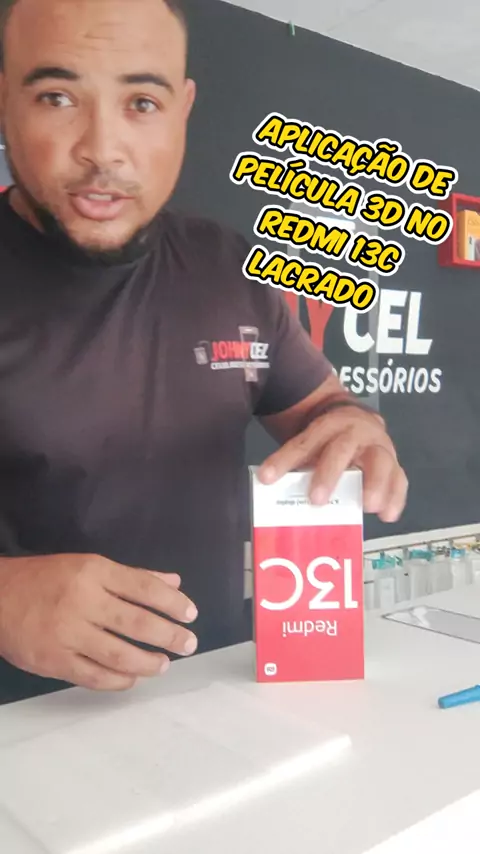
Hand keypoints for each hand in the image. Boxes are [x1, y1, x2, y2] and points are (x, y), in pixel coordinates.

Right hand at [0, 554, 197, 690]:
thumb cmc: (47, 578)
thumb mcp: (89, 565)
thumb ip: (133, 576)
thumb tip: (173, 583)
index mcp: (94, 572)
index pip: (144, 587)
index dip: (172, 602)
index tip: (191, 613)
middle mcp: (83, 601)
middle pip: (137, 622)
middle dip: (169, 635)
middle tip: (188, 644)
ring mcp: (67, 633)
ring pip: (118, 654)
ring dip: (148, 662)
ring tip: (164, 664)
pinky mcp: (54, 661)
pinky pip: (94, 676)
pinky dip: (118, 680)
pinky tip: (132, 678)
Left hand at [258, 406, 407, 522]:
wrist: (357, 419)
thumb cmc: (327, 441)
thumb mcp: (309, 444)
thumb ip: (295, 464)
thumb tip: (269, 490)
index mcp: (325, 427)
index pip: (302, 444)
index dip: (283, 461)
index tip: (267, 479)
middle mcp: (354, 432)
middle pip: (341, 450)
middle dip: (329, 475)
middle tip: (317, 501)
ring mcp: (378, 446)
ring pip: (380, 461)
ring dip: (375, 485)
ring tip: (368, 507)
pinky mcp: (394, 462)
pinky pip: (399, 478)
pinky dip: (396, 497)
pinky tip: (388, 516)